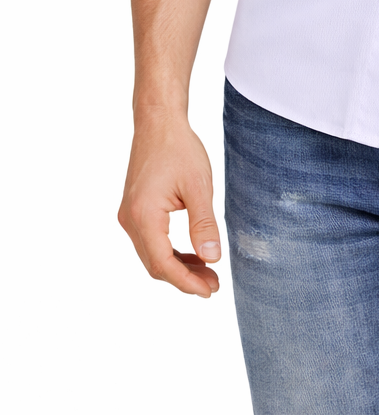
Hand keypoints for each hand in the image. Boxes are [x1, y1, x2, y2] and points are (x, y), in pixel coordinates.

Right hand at [118, 108, 221, 297]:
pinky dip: (171, 252)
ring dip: (178, 266)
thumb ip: (204, 225)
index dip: (186, 282)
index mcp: (143, 215)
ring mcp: (128, 216)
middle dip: (184, 278)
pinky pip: (151, 241)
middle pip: (155, 264)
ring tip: (208, 272)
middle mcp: (129, 220)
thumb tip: (212, 258)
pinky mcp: (134, 211)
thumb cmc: (179, 149)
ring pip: (152, 255)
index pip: (163, 263)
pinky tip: (193, 254)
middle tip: (213, 285)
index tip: (209, 291)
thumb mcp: (198, 187)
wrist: (158, 123)